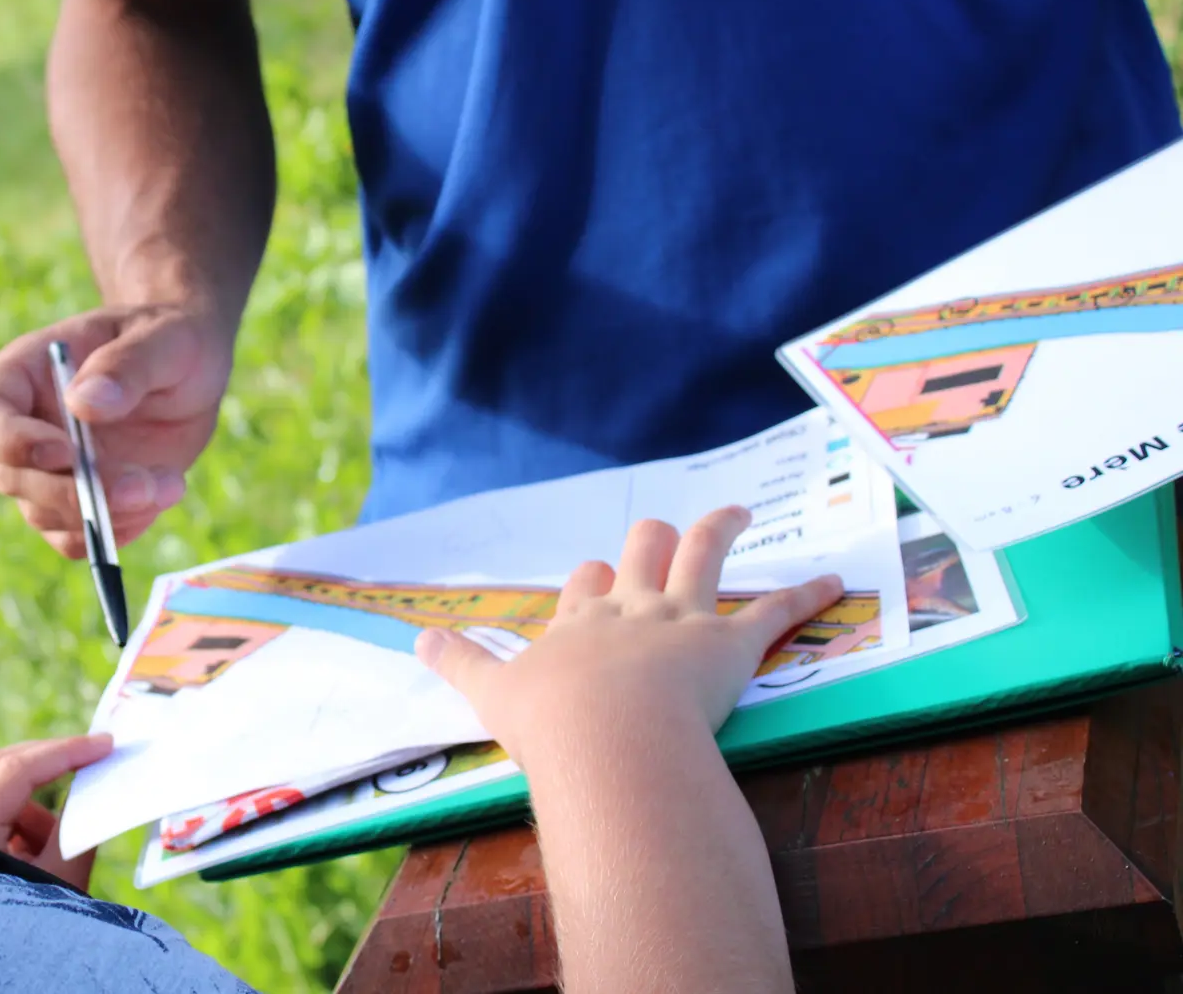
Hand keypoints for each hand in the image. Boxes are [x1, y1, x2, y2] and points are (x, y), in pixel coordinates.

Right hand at [0, 303, 234, 557]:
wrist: (191, 371)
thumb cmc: (166, 339)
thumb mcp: (160, 338)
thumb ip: (126, 366)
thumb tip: (84, 403)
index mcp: (23, 374)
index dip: (14, 441)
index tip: (66, 452)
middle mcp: (24, 428)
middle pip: (15, 477)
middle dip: (73, 492)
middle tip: (139, 487)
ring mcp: (47, 471)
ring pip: (47, 515)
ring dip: (106, 515)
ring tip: (167, 484)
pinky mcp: (77, 503)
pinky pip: (77, 537)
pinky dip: (116, 531)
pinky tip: (159, 498)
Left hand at [0, 733, 113, 891]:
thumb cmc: (5, 939)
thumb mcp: (53, 889)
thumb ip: (73, 837)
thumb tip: (89, 796)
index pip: (16, 771)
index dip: (64, 752)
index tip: (104, 745)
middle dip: (47, 764)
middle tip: (91, 760)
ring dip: (30, 806)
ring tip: (55, 850)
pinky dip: (14, 825)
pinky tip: (31, 863)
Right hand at [416, 506, 843, 769]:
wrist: (605, 740)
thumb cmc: (548, 725)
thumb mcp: (491, 694)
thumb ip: (459, 664)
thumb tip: (417, 637)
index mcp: (578, 623)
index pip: (586, 584)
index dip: (594, 578)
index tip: (597, 575)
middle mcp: (630, 610)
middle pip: (640, 553)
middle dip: (650, 539)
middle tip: (658, 531)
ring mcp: (680, 621)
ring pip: (702, 558)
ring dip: (720, 531)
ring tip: (737, 514)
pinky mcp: (728, 644)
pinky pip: (773, 612)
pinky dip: (807, 595)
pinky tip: (836, 582)